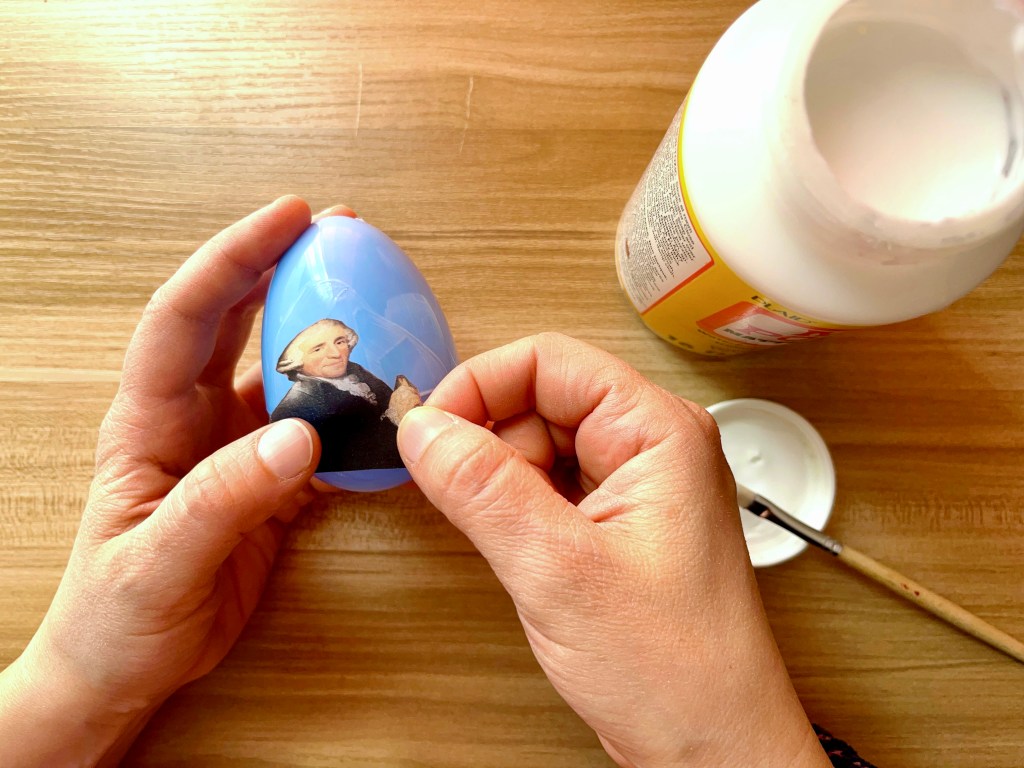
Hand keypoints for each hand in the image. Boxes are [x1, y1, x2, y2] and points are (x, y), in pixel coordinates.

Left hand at [0, 198, 354, 766]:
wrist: (124, 670)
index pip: (187, 317)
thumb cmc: (115, 618)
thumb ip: (223, 499)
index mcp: (150, 421)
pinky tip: (382, 395)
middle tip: (339, 230)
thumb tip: (299, 436)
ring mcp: (232, 447)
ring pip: (280, 368)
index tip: (291, 219)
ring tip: (374, 298)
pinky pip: (314, 428)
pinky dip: (349, 408)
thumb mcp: (158, 562)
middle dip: (278, 265)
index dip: (235, 259)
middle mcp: (192, 419)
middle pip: (233, 320)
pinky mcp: (265, 481)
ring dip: (322, 330)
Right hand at [397, 334, 829, 767]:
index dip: (480, 385)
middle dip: (489, 442)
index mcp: (657, 432)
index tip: (430, 431)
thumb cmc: (676, 670)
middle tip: (463, 499)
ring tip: (511, 545)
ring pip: (535, 446)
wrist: (712, 750)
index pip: (549, 361)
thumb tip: (423, 429)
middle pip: (538, 398)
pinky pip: (545, 490)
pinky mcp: (613, 526)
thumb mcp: (559, 570)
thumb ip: (483, 489)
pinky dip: (514, 512)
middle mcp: (649, 448)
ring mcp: (632, 488)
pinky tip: (520, 554)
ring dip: (500, 484)